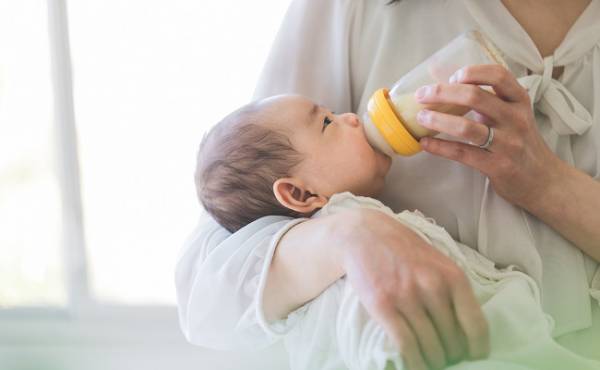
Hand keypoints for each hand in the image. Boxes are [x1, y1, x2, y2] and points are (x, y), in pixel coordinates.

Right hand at [339, 209, 489, 369]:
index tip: (472, 357)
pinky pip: (405, 345)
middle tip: (444, 357)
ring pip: (430, 347)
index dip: (477, 349)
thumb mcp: (438, 262)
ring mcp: (407, 296)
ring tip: (429, 362)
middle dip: (451, 356)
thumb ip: (453, 290)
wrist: (365, 234)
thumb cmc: (404, 250)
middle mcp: (433, 287)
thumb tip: (467, 329)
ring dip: (432, 362)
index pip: (476, 326)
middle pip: (452, 341)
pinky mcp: (383, 305)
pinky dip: (413, 361)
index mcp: (453, 276)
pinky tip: (414, 364)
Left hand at [414, 64, 563, 210]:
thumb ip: (487, 99)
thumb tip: (443, 77)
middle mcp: (515, 119)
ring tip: (420, 118)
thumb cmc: (521, 142)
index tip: (452, 77)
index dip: (472, 72)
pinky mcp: (497, 166)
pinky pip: (462, 153)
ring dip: (438, 120)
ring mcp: (507, 144)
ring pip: (466, 127)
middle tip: (422, 95)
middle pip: (475, 97)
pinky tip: (425, 143)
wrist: (543, 179)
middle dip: (442, 93)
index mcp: (519, 101)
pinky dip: (440, 147)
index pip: (498, 75)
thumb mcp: (512, 115)